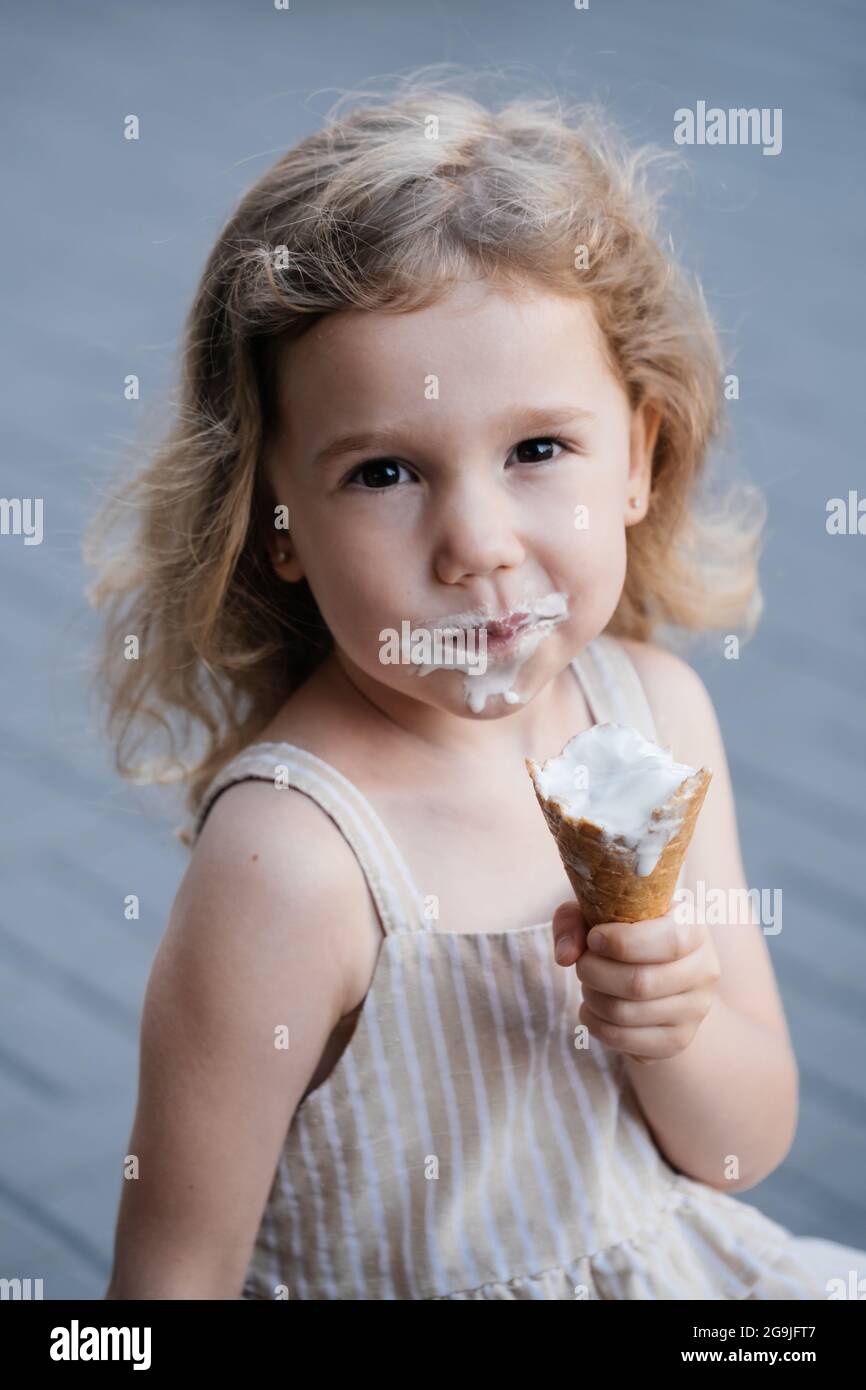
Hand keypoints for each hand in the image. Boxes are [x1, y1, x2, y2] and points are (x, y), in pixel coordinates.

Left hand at [551, 900, 720, 1064]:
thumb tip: (565, 956)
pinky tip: (593, 1008)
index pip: (669, 941)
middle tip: (583, 964)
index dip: (622, 942)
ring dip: (592, 998)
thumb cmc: (624, 932)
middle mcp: (704, 971)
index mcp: (694, 929)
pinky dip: (595, 1024)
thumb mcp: (600, 912)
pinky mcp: (677, 1040)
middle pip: (640, 983)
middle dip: (594, 972)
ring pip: (626, 1014)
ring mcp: (694, 1011)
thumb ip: (573, 920)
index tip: (594, 939)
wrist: (658, 970)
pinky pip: (624, 1040)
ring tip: (589, 984)